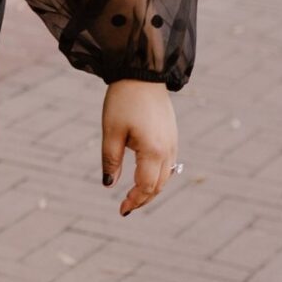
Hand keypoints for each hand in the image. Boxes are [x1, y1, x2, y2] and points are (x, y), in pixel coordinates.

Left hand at [101, 80, 180, 215]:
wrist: (142, 72)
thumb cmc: (123, 100)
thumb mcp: (111, 131)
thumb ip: (111, 160)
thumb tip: (108, 184)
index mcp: (153, 151)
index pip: (146, 187)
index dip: (134, 201)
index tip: (122, 210)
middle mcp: (168, 150)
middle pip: (158, 186)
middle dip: (143, 198)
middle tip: (127, 206)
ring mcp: (173, 142)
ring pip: (166, 176)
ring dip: (151, 188)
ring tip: (135, 194)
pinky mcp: (172, 134)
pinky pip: (168, 163)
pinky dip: (158, 175)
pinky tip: (145, 174)